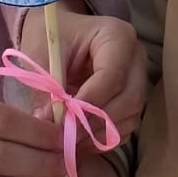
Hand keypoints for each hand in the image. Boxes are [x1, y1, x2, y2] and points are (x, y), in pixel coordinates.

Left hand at [20, 5, 147, 136]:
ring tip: (68, 139)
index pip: (113, 75)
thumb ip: (46, 88)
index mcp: (116, 36)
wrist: (54, 38)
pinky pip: (125, 128)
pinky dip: (103, 139)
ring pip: (130, 116)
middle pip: (129, 98)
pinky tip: (79, 140)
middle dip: (96, 121)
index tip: (64, 119)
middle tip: (66, 135)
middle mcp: (134, 58)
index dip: (90, 101)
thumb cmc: (48, 39)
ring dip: (99, 134)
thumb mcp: (40, 56)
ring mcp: (137, 81)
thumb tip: (48, 123)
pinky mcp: (130, 101)